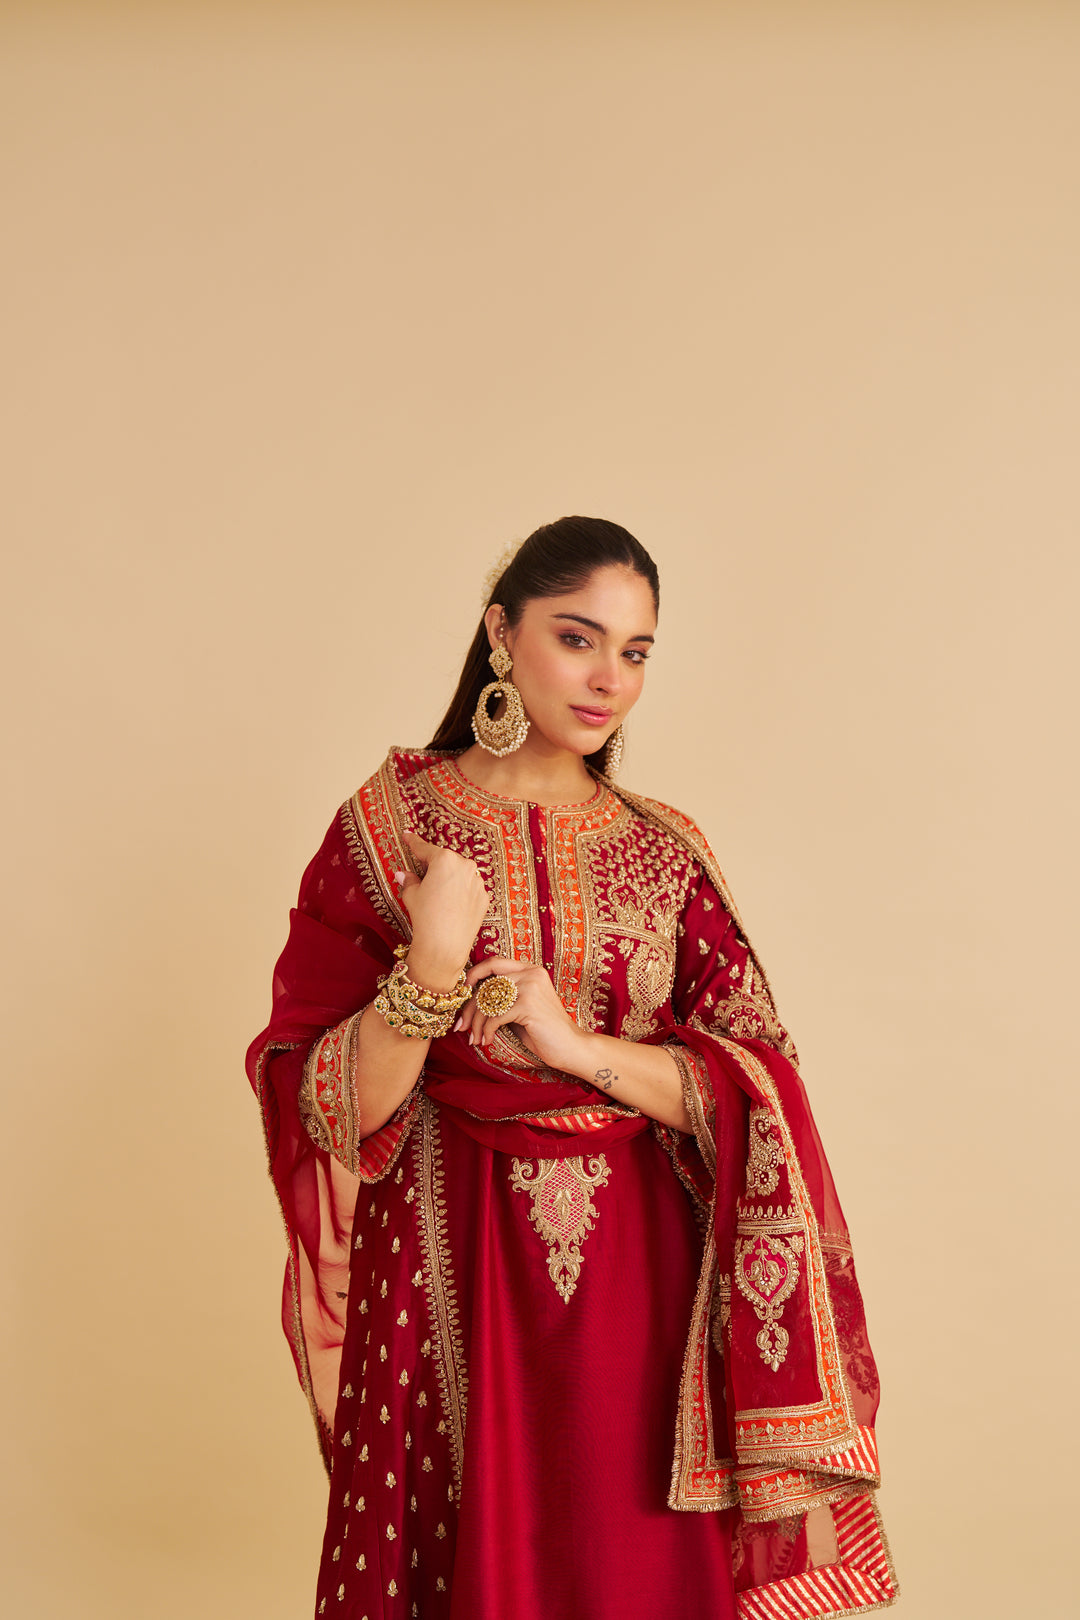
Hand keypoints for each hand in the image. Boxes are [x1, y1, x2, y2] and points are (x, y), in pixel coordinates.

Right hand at [395, 830, 489, 988]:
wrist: (444, 945)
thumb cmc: (426, 917)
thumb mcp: (411, 895)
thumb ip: (409, 880)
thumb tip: (403, 874)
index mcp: (444, 860)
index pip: (425, 848)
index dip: (413, 842)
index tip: (408, 836)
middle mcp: (465, 866)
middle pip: (445, 861)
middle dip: (434, 866)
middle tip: (422, 876)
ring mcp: (477, 882)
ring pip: (460, 874)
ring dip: (450, 880)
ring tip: (437, 897)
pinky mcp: (484, 897)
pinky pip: (469, 889)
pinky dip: (460, 893)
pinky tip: (451, 905)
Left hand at [456, 956, 587, 1075]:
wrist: (571, 1047)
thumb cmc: (544, 1031)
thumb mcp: (520, 1009)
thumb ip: (503, 998)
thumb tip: (471, 1002)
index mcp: (531, 970)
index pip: (494, 963)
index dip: (474, 975)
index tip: (463, 992)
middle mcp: (531, 973)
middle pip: (487, 985)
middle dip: (470, 1009)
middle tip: (462, 1027)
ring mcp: (530, 987)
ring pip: (488, 1001)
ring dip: (477, 1024)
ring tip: (476, 1039)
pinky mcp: (528, 1005)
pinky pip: (495, 1016)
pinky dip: (487, 1031)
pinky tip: (487, 1041)